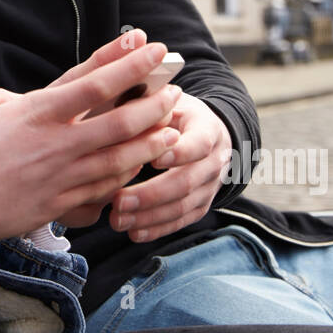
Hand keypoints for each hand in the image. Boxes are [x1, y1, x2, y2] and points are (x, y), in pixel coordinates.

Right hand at [0, 41, 182, 246]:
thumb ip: (9, 99)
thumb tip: (25, 101)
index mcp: (34, 112)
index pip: (92, 82)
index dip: (125, 62)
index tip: (149, 45)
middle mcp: (53, 144)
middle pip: (118, 122)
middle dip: (151, 103)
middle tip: (174, 90)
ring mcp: (57, 178)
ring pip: (118, 160)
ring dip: (149, 143)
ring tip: (172, 130)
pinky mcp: (54, 206)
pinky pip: (100, 191)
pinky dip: (124, 178)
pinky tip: (138, 169)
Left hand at [107, 92, 232, 241]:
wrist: (202, 131)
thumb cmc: (172, 110)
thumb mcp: (165, 99)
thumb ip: (147, 104)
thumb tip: (121, 111)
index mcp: (207, 127)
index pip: (199, 144)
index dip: (178, 154)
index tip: (150, 159)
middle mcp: (216, 159)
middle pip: (187, 181)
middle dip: (151, 194)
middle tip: (118, 201)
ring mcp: (211, 185)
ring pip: (183, 206)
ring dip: (149, 217)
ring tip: (117, 220)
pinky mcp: (202, 204)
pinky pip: (182, 221)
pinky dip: (157, 229)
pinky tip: (133, 233)